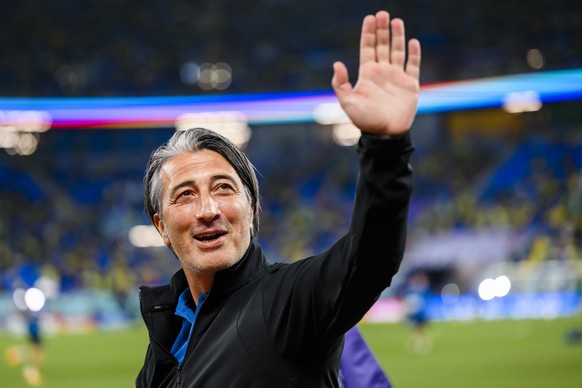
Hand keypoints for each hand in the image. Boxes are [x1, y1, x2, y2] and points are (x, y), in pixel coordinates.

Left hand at [331, 11, 420, 135]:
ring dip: (397, 36)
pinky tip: (413, 42)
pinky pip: (413, 65)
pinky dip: (414, 53)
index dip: (368, 33)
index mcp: (367, 74)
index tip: (370, 18)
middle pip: (382, 46)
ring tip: (396, 21)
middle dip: (382, 30)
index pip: (368, 48)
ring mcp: (397, 77)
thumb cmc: (365, 121)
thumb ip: (341, 84)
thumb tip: (337, 64)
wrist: (385, 135)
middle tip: (383, 14)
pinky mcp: (410, 85)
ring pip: (397, 51)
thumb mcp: (348, 103)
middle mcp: (382, 72)